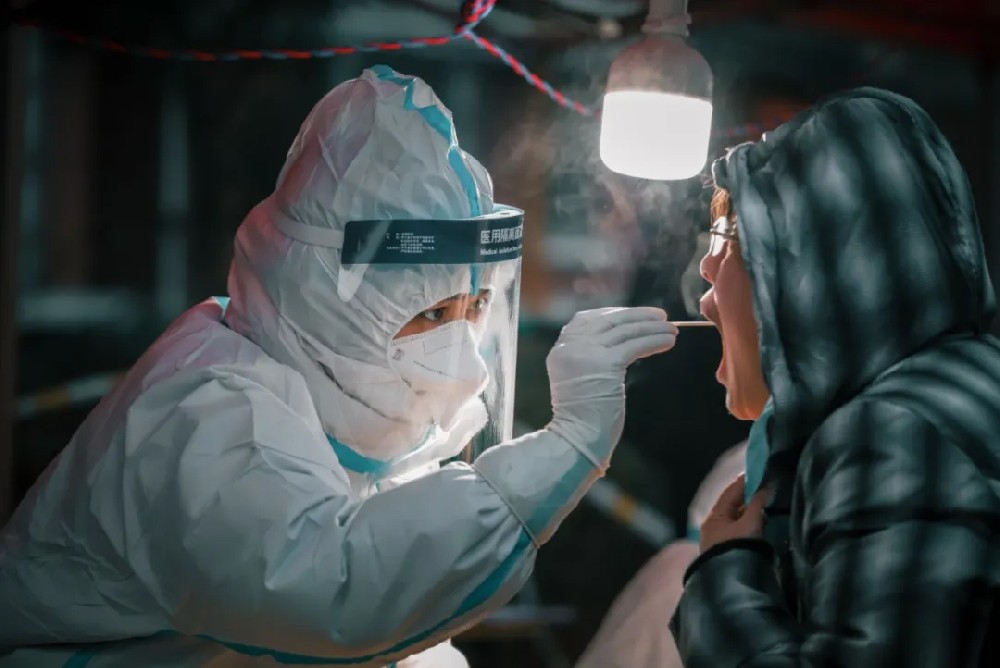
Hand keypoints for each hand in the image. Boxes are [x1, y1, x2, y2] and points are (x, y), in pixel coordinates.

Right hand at [546, 307, 677, 467]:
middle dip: (638, 316)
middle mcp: (571, 345)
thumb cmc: (582, 416)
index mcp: (561, 348)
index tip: (635, 314)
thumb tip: (621, 340)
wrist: (576, 437)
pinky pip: (635, 345)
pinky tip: (668, 341)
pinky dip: (654, 340)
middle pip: (609, 320)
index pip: (587, 318)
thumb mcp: (578, 377)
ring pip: (625, 331)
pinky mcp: (605, 363)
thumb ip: (590, 356)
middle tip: (661, 316)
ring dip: (652, 328)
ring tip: (672, 330)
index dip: (614, 313)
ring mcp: (587, 352)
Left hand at [699, 474, 769, 552]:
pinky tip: (762, 523)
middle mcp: (713, 526)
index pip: (730, 492)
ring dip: (751, 511)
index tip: (760, 472)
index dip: (745, 482)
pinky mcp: (728, 551)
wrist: (732, 582)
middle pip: (733, 506)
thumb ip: (758, 503)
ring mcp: (719, 540)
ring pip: (737, 519)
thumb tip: (766, 486)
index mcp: (714, 517)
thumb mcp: (750, 523)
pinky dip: (750, 524)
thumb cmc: (738, 547)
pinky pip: (739, 531)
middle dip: (749, 497)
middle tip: (767, 488)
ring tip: (768, 504)